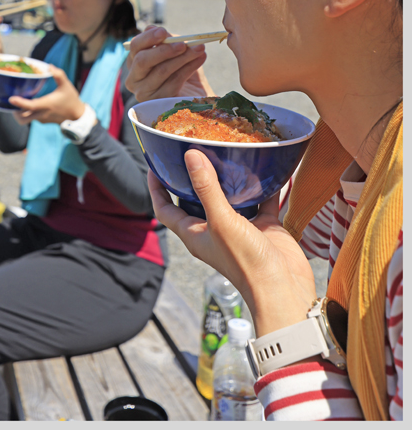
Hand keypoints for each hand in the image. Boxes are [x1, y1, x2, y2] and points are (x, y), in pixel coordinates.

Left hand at [8, 65, 86, 124]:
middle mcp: (42, 113)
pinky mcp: (43, 121)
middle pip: (22, 118)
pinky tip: (29, 104)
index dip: (19, 103)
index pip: (30, 106)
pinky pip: (31, 118)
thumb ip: (58, 74)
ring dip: (20, 112)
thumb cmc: (71, 100)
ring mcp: (42, 119)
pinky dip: (27, 113)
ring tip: (19, 102)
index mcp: (46, 104)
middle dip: (14, 111)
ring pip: (26, 119)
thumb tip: (49, 66)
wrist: (77, 116)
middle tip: (12, 101)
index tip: (11, 98)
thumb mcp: (66, 85)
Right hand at [125, 25, 215, 101]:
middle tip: (183, 44)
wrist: (193, 93)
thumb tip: (158, 30)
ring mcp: (144, 93)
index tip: (163, 31)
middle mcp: (133, 79)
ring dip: (183, 57)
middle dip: (164, 50)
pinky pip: (174, 82)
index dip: (148, 38)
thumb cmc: (180, 68)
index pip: (135, 46)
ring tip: (199, 49)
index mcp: (134, 62)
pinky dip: (189, 68)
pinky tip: (200, 59)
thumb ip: (166, 40)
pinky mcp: (158, 103)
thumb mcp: (174, 49)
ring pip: (161, 71)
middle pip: (143, 61)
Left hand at [148, 152, 316, 337]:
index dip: (157, 188)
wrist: (283, 289)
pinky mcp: (262, 226)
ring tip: (226, 151)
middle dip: (193, 176)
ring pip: (229, 197)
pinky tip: (266, 166)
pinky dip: (262, 186)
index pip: (166, 209)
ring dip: (228, 178)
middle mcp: (214, 230)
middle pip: (196, 199)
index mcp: (195, 233)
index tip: (154, 164)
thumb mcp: (221, 221)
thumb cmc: (246, 264)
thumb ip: (207, 189)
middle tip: (193, 149)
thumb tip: (190, 156)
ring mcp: (239, 228)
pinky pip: (261, 200)